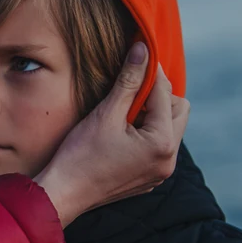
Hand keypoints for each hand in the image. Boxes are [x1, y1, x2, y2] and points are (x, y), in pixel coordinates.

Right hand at [35, 42, 189, 226]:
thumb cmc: (80, 155)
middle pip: (178, 111)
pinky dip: (147, 133)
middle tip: (131, 89)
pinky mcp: (149, 178)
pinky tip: (122, 132)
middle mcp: (169, 160)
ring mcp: (160, 172)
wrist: (64, 193)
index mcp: (161, 142)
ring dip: (153, 114)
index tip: (139, 55)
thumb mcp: (105, 113)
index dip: (151, 72)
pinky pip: (159, 147)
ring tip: (124, 112)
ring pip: (170, 129)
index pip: (165, 93)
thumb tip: (142, 49)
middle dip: (159, 95)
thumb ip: (129, 81)